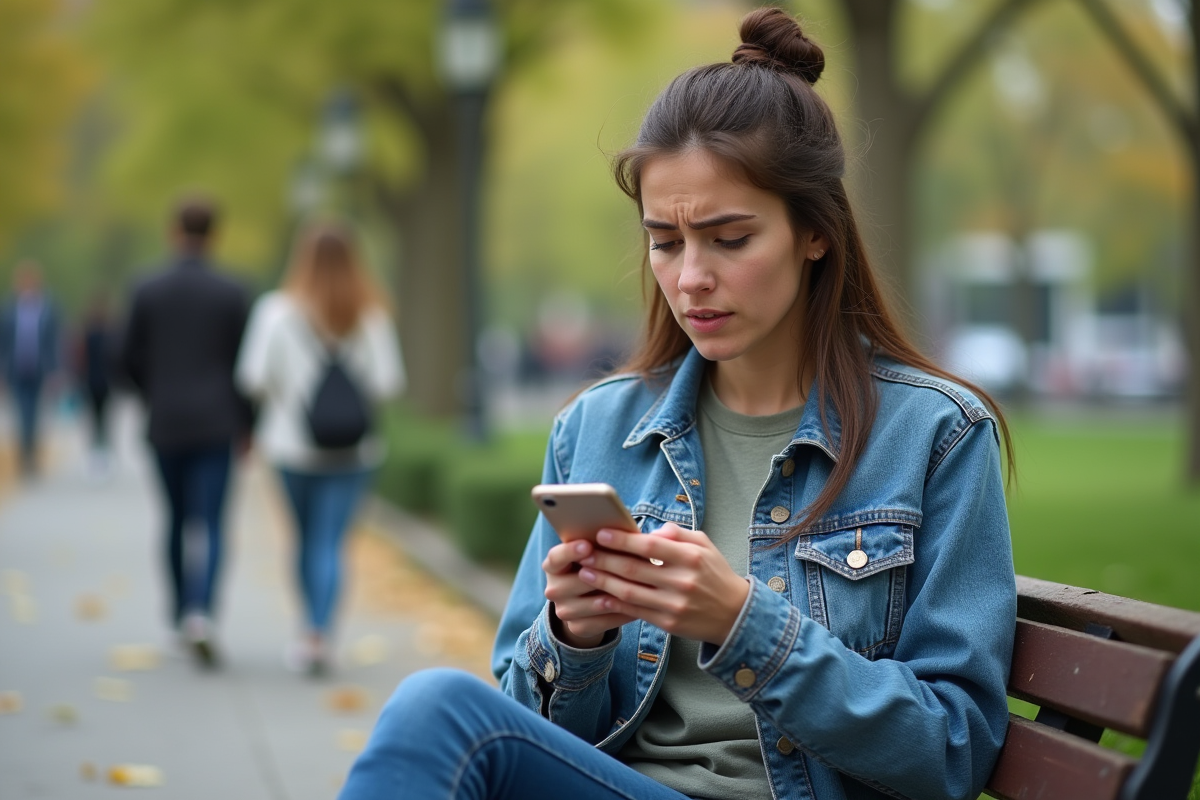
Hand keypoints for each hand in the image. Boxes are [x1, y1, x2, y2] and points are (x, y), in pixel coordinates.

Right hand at [542, 538, 634, 648]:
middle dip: (604, 574)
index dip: (570, 551)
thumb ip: (605, 541)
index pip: (556, 557)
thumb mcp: (596, 551)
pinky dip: (622, 613)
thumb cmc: (598, 564)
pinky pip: (604, 622)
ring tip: (641, 587)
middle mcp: (554, 588)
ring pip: (596, 604)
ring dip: (619, 595)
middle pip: (578, 582)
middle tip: (629, 568)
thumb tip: (629, 533)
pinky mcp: (577, 627)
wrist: (588, 599)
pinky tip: (639, 606)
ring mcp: (564, 610)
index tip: (588, 545)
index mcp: (554, 564)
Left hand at [576, 523, 748, 645]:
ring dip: (603, 582)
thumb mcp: (704, 545)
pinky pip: (635, 611)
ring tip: (585, 573)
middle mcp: (682, 581)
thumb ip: (678, 533)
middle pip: (634, 569)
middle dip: (604, 560)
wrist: (735, 614)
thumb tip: (651, 530)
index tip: (601, 533)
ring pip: (629, 592)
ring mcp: (674, 604)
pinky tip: (601, 595)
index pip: (650, 545)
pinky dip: (615, 603)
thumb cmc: (714, 574)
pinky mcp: (668, 623)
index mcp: (690, 557)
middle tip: (584, 552)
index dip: (622, 539)